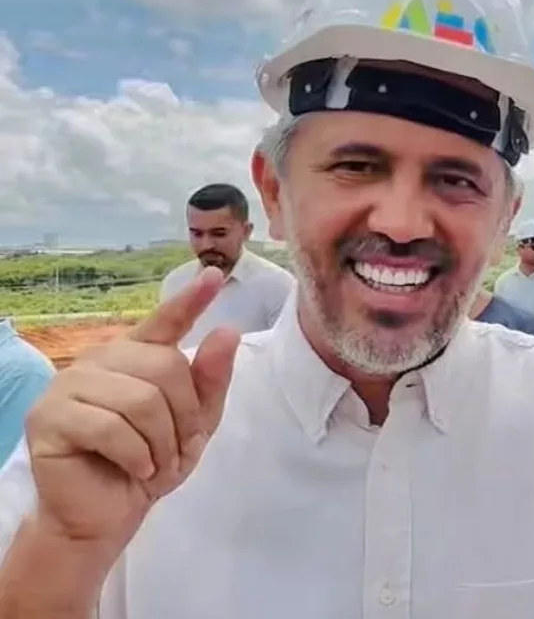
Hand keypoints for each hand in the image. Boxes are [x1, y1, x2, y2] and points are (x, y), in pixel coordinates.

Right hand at [23, 266, 239, 551]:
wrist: (106, 516)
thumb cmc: (149, 465)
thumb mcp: (194, 425)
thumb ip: (210, 380)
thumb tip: (226, 331)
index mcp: (134, 357)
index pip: (163, 322)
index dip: (189, 300)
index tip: (215, 276)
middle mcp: (99, 361)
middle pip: (165, 367)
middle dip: (184, 417)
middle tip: (179, 449)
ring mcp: (68, 385)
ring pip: (141, 399)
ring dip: (162, 442)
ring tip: (155, 463)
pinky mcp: (48, 417)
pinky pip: (111, 428)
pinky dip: (136, 456)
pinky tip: (135, 469)